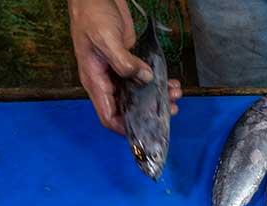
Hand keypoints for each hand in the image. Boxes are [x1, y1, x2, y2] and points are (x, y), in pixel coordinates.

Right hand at [68, 0, 181, 133]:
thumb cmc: (92, 15)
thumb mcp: (106, 39)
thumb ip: (124, 62)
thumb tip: (144, 78)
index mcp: (95, 81)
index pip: (109, 116)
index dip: (126, 127)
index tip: (147, 129)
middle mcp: (107, 81)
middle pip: (128, 108)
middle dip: (149, 111)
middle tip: (170, 108)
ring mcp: (119, 72)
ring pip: (140, 94)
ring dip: (158, 96)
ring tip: (175, 92)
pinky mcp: (129, 62)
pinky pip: (145, 79)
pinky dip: (158, 82)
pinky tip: (171, 81)